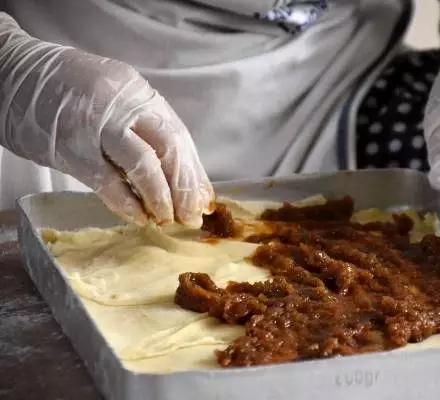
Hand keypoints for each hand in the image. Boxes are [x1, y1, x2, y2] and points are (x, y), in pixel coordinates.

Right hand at [0, 14, 212, 226]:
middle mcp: (123, 106)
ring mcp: (97, 126)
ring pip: (143, 164)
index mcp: (138, 93)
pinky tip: (138, 217)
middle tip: (190, 216)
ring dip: (161, 197)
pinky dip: (126, 203)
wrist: (13, 74)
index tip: (203, 198)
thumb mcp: (113, 97)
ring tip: (167, 219)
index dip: (194, 171)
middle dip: (184, 187)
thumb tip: (176, 172)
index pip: (178, 136)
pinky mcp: (71, 149)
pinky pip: (107, 181)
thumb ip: (143, 128)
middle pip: (169, 149)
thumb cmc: (68, 91)